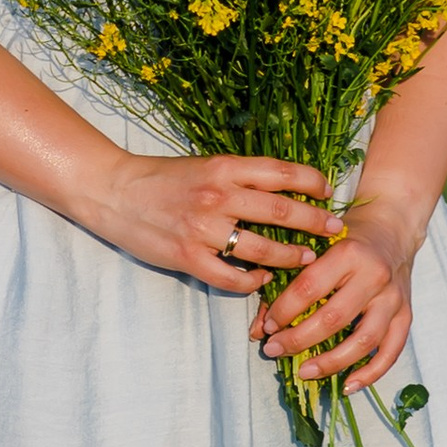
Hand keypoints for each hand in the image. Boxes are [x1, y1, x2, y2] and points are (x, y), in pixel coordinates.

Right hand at [84, 150, 341, 292]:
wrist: (112, 191)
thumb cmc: (160, 178)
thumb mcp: (203, 165)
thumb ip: (238, 176)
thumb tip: (281, 187)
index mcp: (223, 167)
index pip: (281, 172)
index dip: (312, 181)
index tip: (327, 191)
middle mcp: (218, 196)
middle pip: (281, 212)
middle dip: (315, 222)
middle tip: (335, 230)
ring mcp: (203, 229)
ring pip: (263, 249)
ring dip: (291, 256)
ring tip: (308, 258)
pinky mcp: (188, 257)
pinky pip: (231, 277)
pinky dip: (252, 281)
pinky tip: (262, 279)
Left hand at [256, 182, 426, 393]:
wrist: (393, 227)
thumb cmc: (347, 238)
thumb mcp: (316, 249)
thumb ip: (287, 285)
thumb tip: (260, 329)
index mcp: (348, 253)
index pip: (309, 288)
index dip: (283, 312)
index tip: (266, 328)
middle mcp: (374, 275)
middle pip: (333, 318)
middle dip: (298, 340)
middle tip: (274, 351)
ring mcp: (393, 298)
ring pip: (363, 340)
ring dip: (331, 362)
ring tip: (304, 372)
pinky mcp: (406, 314)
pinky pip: (391, 351)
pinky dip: (370, 373)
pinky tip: (348, 385)